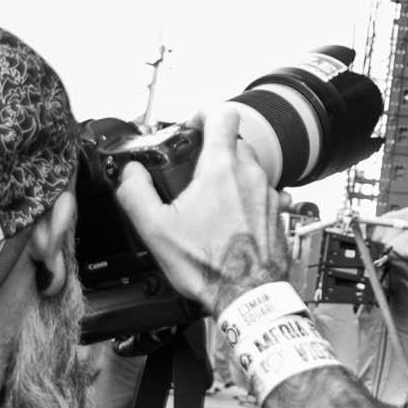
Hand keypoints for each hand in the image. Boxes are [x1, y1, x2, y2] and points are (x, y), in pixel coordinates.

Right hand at [116, 106, 290, 320]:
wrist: (247, 295)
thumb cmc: (208, 266)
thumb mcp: (156, 230)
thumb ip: (136, 193)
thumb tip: (130, 174)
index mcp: (221, 169)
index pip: (222, 114)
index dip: (204, 112)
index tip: (192, 125)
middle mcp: (251, 175)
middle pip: (234, 141)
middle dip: (212, 151)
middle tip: (192, 171)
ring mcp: (269, 193)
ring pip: (249, 167)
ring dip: (229, 175)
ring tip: (209, 201)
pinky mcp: (277, 212)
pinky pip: (261, 191)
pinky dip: (245, 197)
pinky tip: (229, 218)